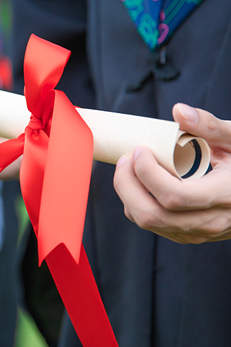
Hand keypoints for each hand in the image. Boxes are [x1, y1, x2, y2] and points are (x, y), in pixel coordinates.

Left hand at [114, 103, 230, 243]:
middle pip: (153, 215)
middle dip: (127, 186)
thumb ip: (210, 126)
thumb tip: (179, 111)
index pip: (174, 196)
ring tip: (129, 168)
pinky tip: (140, 183)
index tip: (139, 150)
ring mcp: (200, 232)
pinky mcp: (191, 235)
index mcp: (226, 196)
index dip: (148, 173)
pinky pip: (155, 226)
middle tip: (126, 159)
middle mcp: (212, 221)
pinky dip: (137, 205)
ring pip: (149, 223)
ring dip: (129, 196)